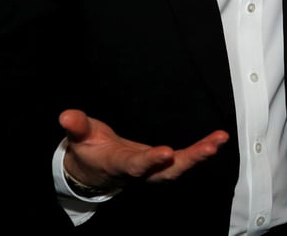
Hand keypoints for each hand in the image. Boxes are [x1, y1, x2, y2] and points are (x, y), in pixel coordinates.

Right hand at [59, 109, 228, 190]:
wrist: (94, 171)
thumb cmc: (89, 150)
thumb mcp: (80, 138)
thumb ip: (77, 126)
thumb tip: (66, 115)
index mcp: (118, 164)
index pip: (135, 164)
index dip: (149, 161)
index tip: (165, 153)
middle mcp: (140, 171)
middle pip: (167, 171)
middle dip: (189, 160)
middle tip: (209, 148)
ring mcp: (154, 170)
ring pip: (179, 167)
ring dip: (200, 155)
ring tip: (219, 140)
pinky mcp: (163, 165)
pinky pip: (184, 160)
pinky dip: (201, 151)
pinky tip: (217, 140)